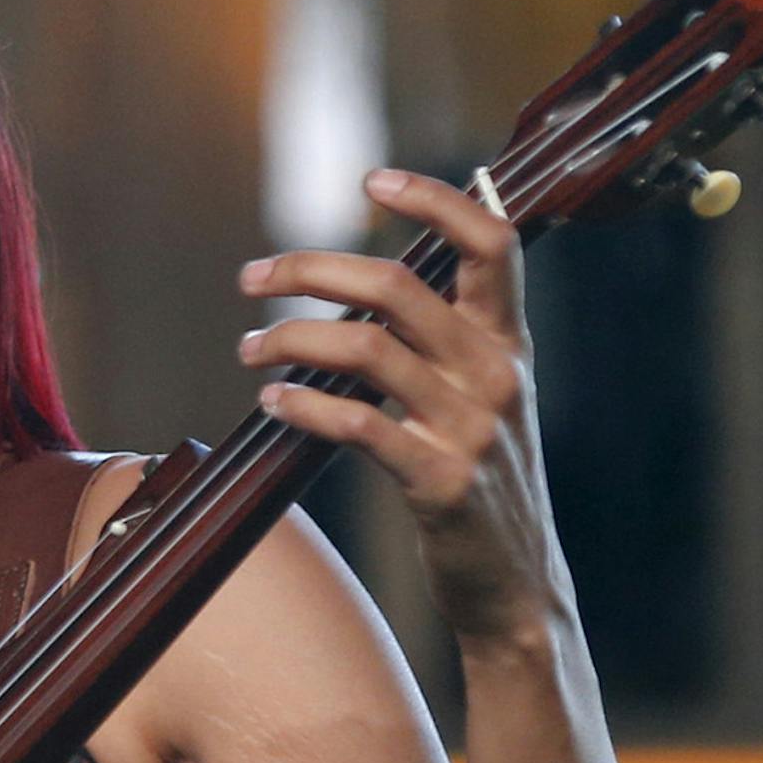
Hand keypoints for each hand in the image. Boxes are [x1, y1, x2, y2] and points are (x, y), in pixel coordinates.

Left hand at [236, 167, 574, 646]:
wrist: (515, 585)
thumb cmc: (479, 487)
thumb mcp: (477, 404)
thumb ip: (438, 346)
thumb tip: (354, 298)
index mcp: (508, 344)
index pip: (490, 241)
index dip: (433, 198)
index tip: (370, 178)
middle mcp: (496, 374)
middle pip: (399, 286)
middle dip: (311, 269)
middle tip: (251, 278)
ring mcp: (472, 429)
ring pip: (367, 350)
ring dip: (290, 338)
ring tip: (247, 348)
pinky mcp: (442, 483)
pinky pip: (360, 427)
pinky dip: (305, 406)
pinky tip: (271, 403)